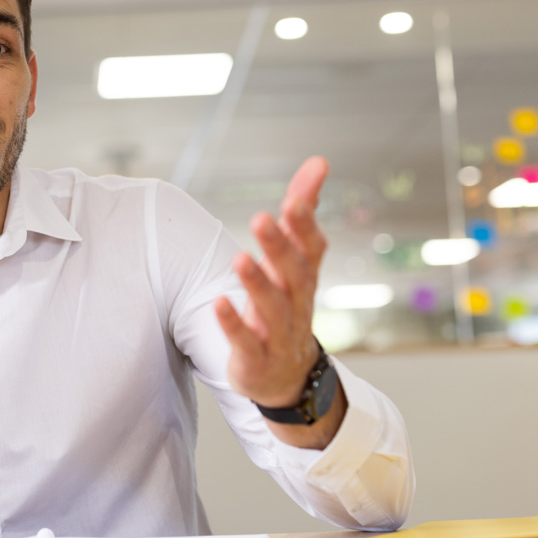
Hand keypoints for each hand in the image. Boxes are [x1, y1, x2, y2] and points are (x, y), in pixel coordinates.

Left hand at [214, 156, 329, 408]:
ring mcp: (278, 333)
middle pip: (293, 274)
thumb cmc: (287, 304)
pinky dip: (233, 324)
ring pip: (273, 308)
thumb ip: (302, 211)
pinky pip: (246, 342)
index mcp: (303, 277)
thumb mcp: (294, 259)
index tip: (294, 200)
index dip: (304, 226)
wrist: (287, 377)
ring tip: (239, 257)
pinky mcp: (256, 358)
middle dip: (279, 247)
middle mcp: (296, 303)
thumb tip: (318, 161)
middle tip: (262, 219)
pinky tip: (218, 302)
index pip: (311, 248)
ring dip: (257, 283)